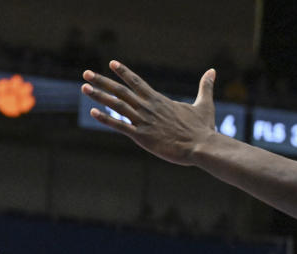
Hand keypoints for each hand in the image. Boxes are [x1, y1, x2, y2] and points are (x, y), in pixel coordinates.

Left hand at [81, 60, 216, 165]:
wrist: (201, 146)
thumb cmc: (203, 129)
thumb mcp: (204, 104)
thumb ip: (205, 87)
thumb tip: (212, 71)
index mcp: (159, 100)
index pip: (137, 82)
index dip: (123, 72)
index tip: (111, 63)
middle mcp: (148, 107)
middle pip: (121, 90)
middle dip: (102, 81)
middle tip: (86, 73)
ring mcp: (143, 121)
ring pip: (117, 105)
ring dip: (99, 96)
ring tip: (84, 88)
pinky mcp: (141, 136)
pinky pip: (120, 126)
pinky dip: (105, 119)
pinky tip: (93, 113)